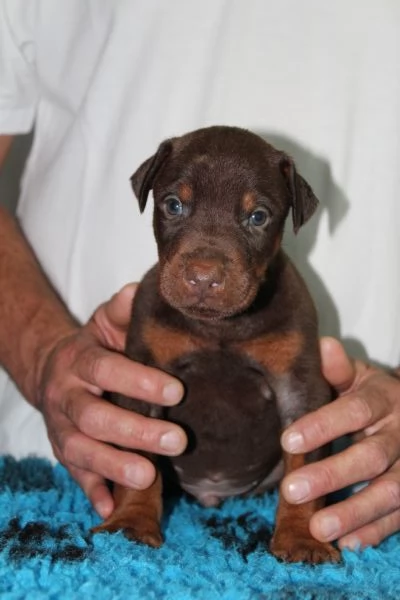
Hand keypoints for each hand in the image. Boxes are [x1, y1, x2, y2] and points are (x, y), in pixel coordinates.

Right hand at [37, 283, 186, 518]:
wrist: (50, 370)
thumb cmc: (91, 348)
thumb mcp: (103, 323)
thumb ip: (122, 310)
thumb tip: (140, 290)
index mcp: (80, 361)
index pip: (106, 370)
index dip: (138, 381)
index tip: (177, 391)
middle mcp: (66, 396)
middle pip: (95, 417)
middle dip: (135, 431)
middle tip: (177, 440)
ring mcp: (62, 428)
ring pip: (81, 450)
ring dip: (113, 465)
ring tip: (148, 477)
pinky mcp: (63, 452)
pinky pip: (74, 475)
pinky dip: (92, 493)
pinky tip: (113, 508)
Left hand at [281, 337, 399, 549]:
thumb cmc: (373, 398)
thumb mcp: (359, 379)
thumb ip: (338, 371)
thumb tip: (321, 346)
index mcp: (384, 400)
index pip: (354, 411)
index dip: (323, 426)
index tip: (288, 440)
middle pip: (371, 456)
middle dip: (332, 475)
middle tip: (291, 489)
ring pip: (390, 492)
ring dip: (355, 512)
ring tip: (318, 527)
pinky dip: (375, 531)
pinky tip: (348, 543)